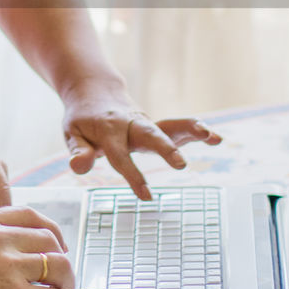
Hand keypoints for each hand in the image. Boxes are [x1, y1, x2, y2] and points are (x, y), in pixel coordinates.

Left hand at [63, 87, 221, 199]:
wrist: (94, 93)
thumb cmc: (82, 119)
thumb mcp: (72, 133)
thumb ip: (78, 151)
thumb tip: (79, 167)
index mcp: (108, 130)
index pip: (120, 155)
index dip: (132, 174)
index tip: (146, 196)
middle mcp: (130, 124)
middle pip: (150, 135)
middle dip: (166, 149)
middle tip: (181, 164)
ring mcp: (146, 123)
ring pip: (169, 125)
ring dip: (190, 130)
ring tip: (211, 137)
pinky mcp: (156, 126)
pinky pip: (178, 127)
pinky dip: (197, 130)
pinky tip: (216, 138)